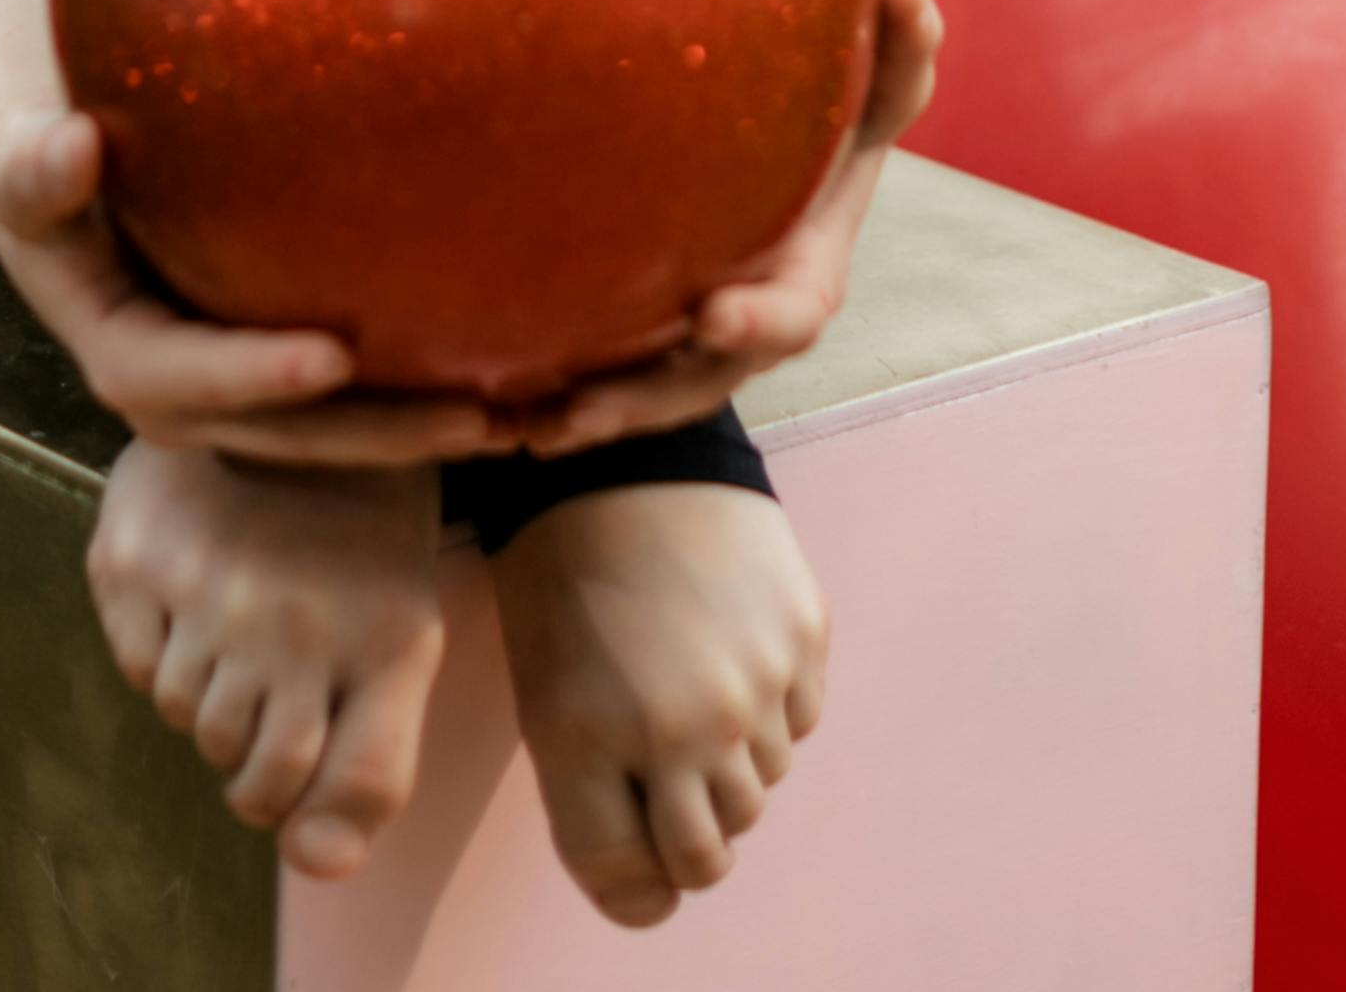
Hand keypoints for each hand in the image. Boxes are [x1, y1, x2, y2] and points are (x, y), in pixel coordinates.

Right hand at [0, 102, 505, 466]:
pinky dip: (413, 385)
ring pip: (324, 426)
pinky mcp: (266, 348)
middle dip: (372, 435)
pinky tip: (506, 369)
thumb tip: (73, 146)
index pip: (186, 381)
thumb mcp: (18, 149)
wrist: (52, 128)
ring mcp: (227, 375)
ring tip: (518, 418)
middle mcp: (177, 384)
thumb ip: (33, 167)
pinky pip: (342, 388)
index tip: (334, 355)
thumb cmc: (36, 127)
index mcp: (117, 348)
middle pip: (279, 433)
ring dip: (413, 431)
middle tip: (474, 419)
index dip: (255, 377)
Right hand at [87, 441, 446, 879]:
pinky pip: (138, 670)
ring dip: (208, 700)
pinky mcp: (136, 564)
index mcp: (387, 638)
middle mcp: (299, 623)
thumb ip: (370, 766)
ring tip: (232, 626)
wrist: (285, 394)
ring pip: (191, 723)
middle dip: (255, 770)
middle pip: (258, 778)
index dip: (320, 818)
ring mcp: (211, 593)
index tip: (302, 806)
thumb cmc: (353, 537)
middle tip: (261, 701)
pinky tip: (189, 591)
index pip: (360, 789)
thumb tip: (313, 866)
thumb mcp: (398, 637)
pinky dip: (159, 652)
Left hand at [491, 476, 829, 927]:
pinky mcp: (802, 639)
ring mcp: (751, 686)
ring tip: (693, 685)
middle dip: (688, 828)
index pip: (638, 884)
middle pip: (710, 853)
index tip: (640, 854)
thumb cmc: (565, 574)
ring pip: (760, 789)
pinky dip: (773, 709)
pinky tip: (732, 647)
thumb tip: (654, 893)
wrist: (629, 452)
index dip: (639, 882)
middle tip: (666, 767)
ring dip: (731, 763)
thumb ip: (590, 801)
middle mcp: (678, 732)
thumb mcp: (543, 692)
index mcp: (589, 744)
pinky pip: (799, 724)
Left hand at [502, 0, 944, 454]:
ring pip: (640, 389)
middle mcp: (745, 313)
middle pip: (699, 379)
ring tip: (523, 427)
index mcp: (805, 269)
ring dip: (586, 414)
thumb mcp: (883, 70)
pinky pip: (594, 365)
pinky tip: (480, 396)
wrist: (786, 117)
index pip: (792, 315)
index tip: (713, 314)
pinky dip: (549, 388)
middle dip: (644, 401)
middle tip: (581, 413)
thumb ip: (903, 38)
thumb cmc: (841, 92)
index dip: (759, 323)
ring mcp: (687, 326)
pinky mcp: (635, 316)